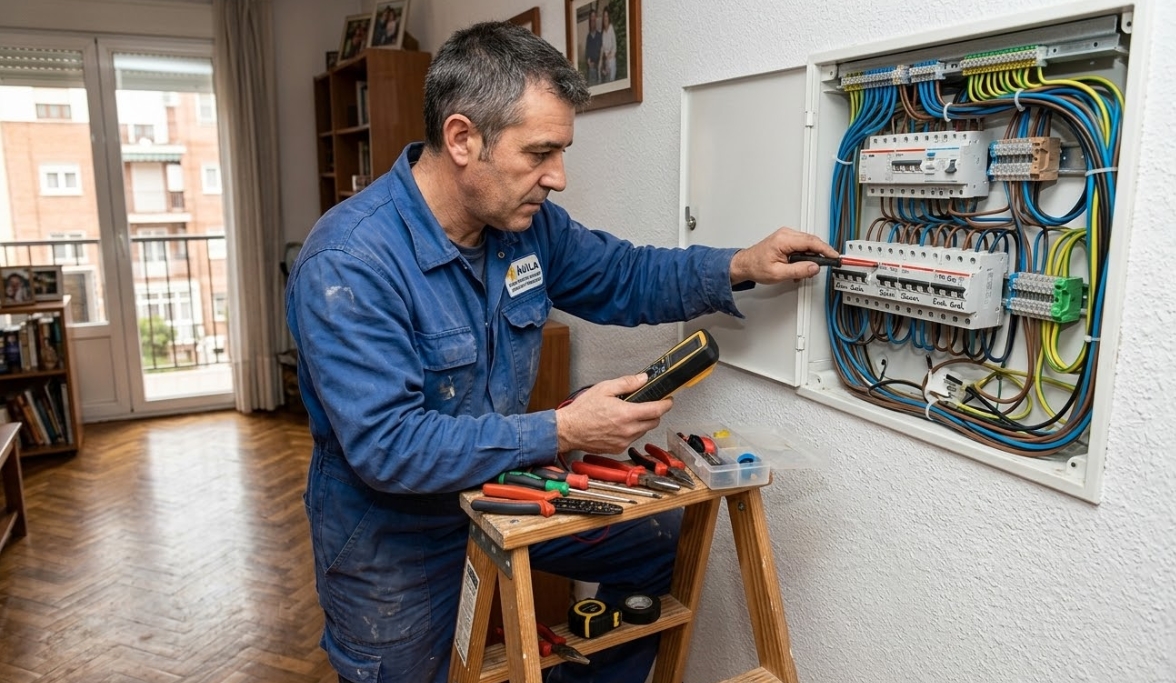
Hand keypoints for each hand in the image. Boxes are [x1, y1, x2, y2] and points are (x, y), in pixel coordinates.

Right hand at [555, 374, 671, 453]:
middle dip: (654, 413)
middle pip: (653, 422)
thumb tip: (643, 379)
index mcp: (626, 414)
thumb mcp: (604, 389)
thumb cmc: (582, 411)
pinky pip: (632, 439)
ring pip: (643, 431)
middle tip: (647, 405)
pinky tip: (620, 425)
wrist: (568, 430)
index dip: (666, 404)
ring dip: (642, 423)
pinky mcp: (618, 449)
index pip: (657, 410)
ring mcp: (623, 442)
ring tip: (628, 414)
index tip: (668, 400)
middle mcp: (628, 430)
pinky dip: (631, 431)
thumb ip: (627, 383)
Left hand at [729, 226, 838, 283]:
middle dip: (819, 255)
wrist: (745, 264)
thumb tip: (814, 268)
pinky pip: (801, 245)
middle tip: (823, 266)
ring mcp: (786, 235)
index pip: (811, 242)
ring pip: (807, 244)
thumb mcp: (778, 273)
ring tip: (805, 271)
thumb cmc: (756, 267)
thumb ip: (798, 271)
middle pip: (811, 241)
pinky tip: (800, 266)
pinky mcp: (786, 239)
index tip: (834, 256)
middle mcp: (786, 234)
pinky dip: (804, 256)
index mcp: (784, 240)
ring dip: (810, 257)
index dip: (825, 249)